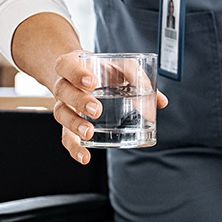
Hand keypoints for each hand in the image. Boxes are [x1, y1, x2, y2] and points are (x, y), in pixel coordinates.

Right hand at [49, 51, 168, 164]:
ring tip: (88, 132)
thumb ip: (138, 78)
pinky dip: (74, 148)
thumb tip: (160, 102)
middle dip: (79, 101)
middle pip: (63, 91)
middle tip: (97, 109)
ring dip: (74, 124)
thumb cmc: (101, 69)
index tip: (92, 82)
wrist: (79, 73)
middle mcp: (64, 85)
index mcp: (72, 65)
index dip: (77, 73)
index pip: (67, 66)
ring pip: (61, 113)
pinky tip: (85, 157)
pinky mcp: (68, 123)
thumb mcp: (118, 66)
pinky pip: (65, 136)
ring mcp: (64, 104)